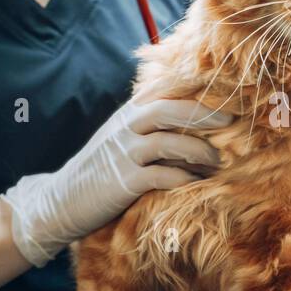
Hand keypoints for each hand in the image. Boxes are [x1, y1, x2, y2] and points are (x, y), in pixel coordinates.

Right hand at [2, 96, 233, 266]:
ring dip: (199, 151)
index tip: (223, 93)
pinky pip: (161, 175)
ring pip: (168, 142)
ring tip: (218, 162)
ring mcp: (122, 154)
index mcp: (127, 113)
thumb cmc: (101, 171)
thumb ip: (149, 126)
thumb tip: (193, 119)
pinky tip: (198, 183)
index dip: (193, 90)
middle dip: (202, 113)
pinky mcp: (123, 182)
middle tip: (230, 120)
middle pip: (166, 109)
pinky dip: (184, 177)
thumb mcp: (121, 138)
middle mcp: (125, 128)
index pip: (162, 91)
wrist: (60, 201)